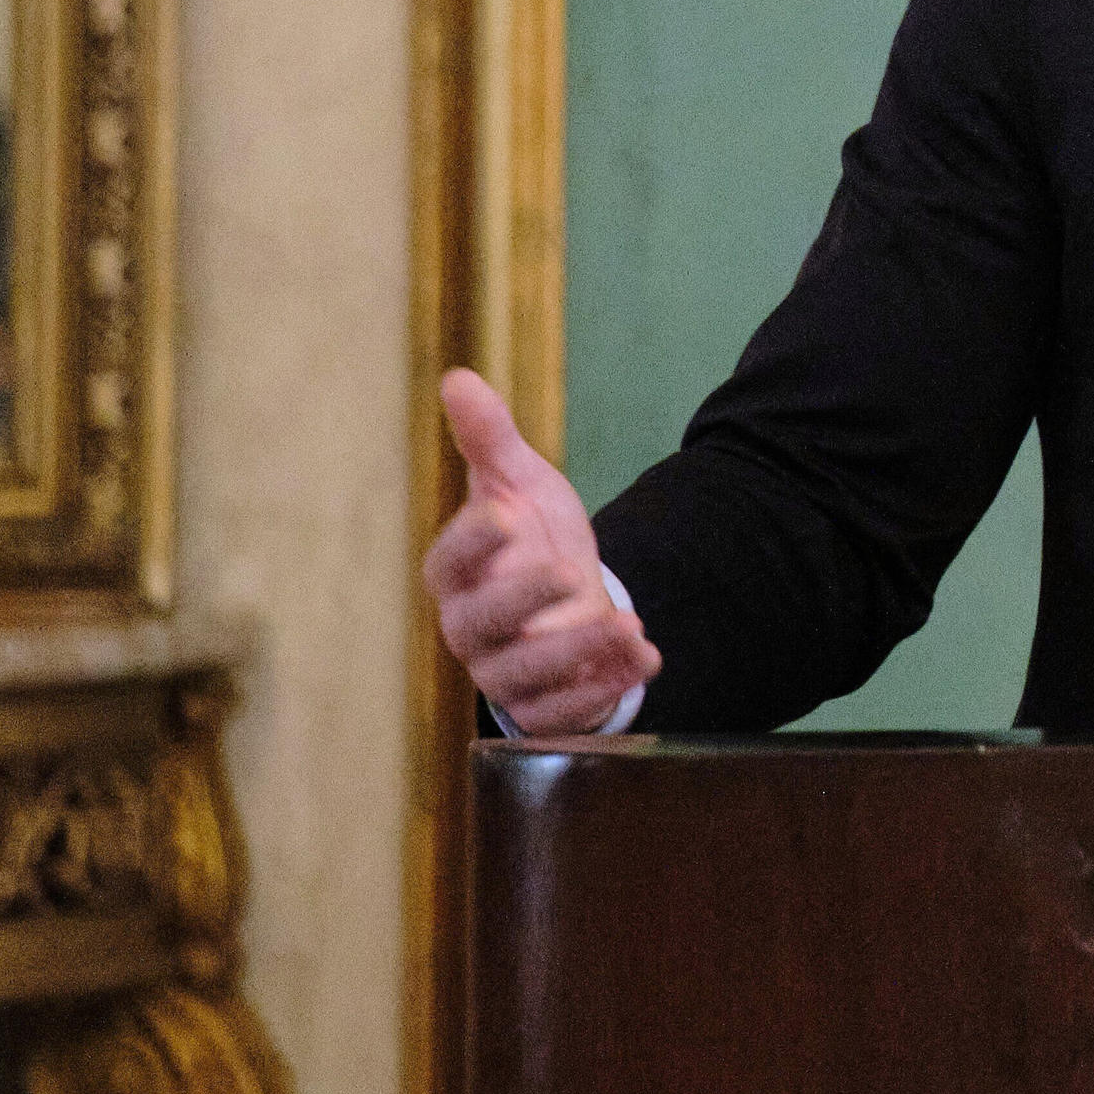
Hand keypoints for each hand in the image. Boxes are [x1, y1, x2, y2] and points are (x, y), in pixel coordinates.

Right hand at [425, 367, 657, 736]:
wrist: (576, 602)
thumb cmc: (534, 540)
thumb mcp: (521, 485)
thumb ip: (490, 439)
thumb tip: (458, 378)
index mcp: (458, 573)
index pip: (449, 560)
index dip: (471, 539)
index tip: (506, 514)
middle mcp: (471, 626)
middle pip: (482, 622)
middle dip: (524, 599)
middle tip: (568, 572)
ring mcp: (504, 672)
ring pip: (522, 675)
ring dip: (574, 654)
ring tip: (624, 625)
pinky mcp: (541, 708)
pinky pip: (559, 715)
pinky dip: (602, 691)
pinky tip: (644, 658)